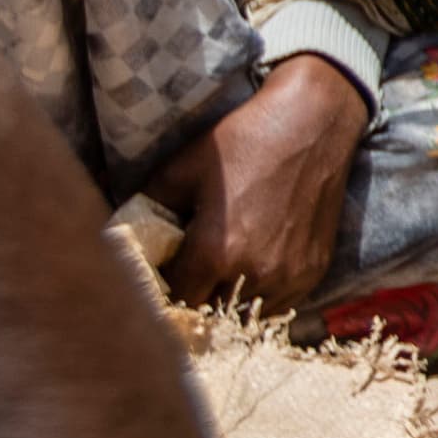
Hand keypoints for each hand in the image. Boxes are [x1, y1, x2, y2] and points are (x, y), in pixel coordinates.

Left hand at [151, 54, 369, 313]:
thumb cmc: (244, 141)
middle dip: (196, 296)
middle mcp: (253, 273)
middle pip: (210, 311)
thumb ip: (150, 207)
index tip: (163, 274)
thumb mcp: (184, 168)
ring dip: (229, 301)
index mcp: (216, 251)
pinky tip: (252, 271)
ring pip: (246, 314)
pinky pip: (278, 305)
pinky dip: (261, 297)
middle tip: (189, 275)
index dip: (165, 289)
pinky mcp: (313, 272)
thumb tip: (124, 231)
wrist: (312, 124)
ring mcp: (288, 277)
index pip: (177, 298)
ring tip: (221, 276)